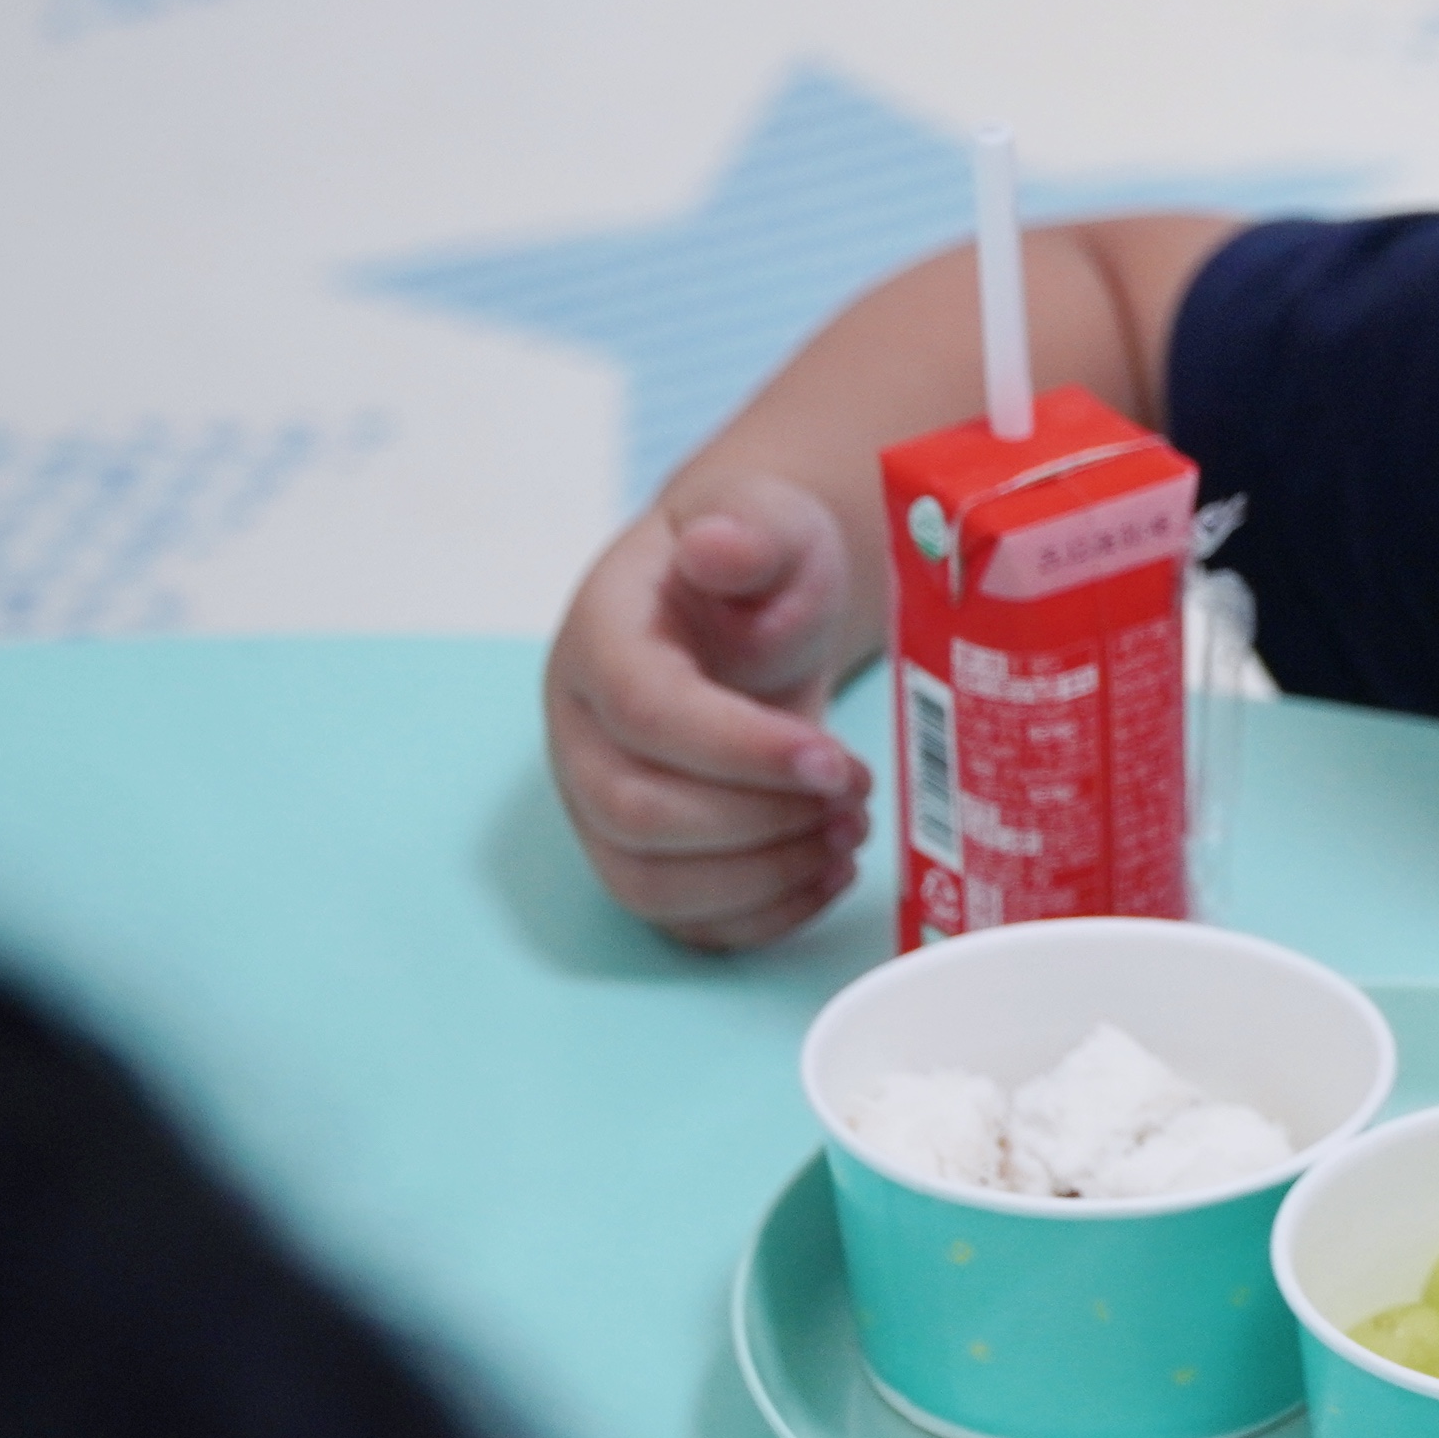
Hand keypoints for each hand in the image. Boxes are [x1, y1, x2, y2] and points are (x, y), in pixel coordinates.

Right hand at [543, 471, 872, 949]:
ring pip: (650, 882)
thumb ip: (749, 529)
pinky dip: (757, 917)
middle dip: (760, 821)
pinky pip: (678, 919)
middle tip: (856, 799)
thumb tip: (717, 546)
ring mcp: (600, 801)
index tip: (835, 761)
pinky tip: (827, 875)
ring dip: (762, 878)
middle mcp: (582, 731)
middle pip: (638, 812)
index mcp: (601, 640)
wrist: (750, 603)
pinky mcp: (641, 852)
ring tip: (850, 835)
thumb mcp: (770, 518)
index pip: (644, 712)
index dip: (739, 749)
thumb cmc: (760, 562)